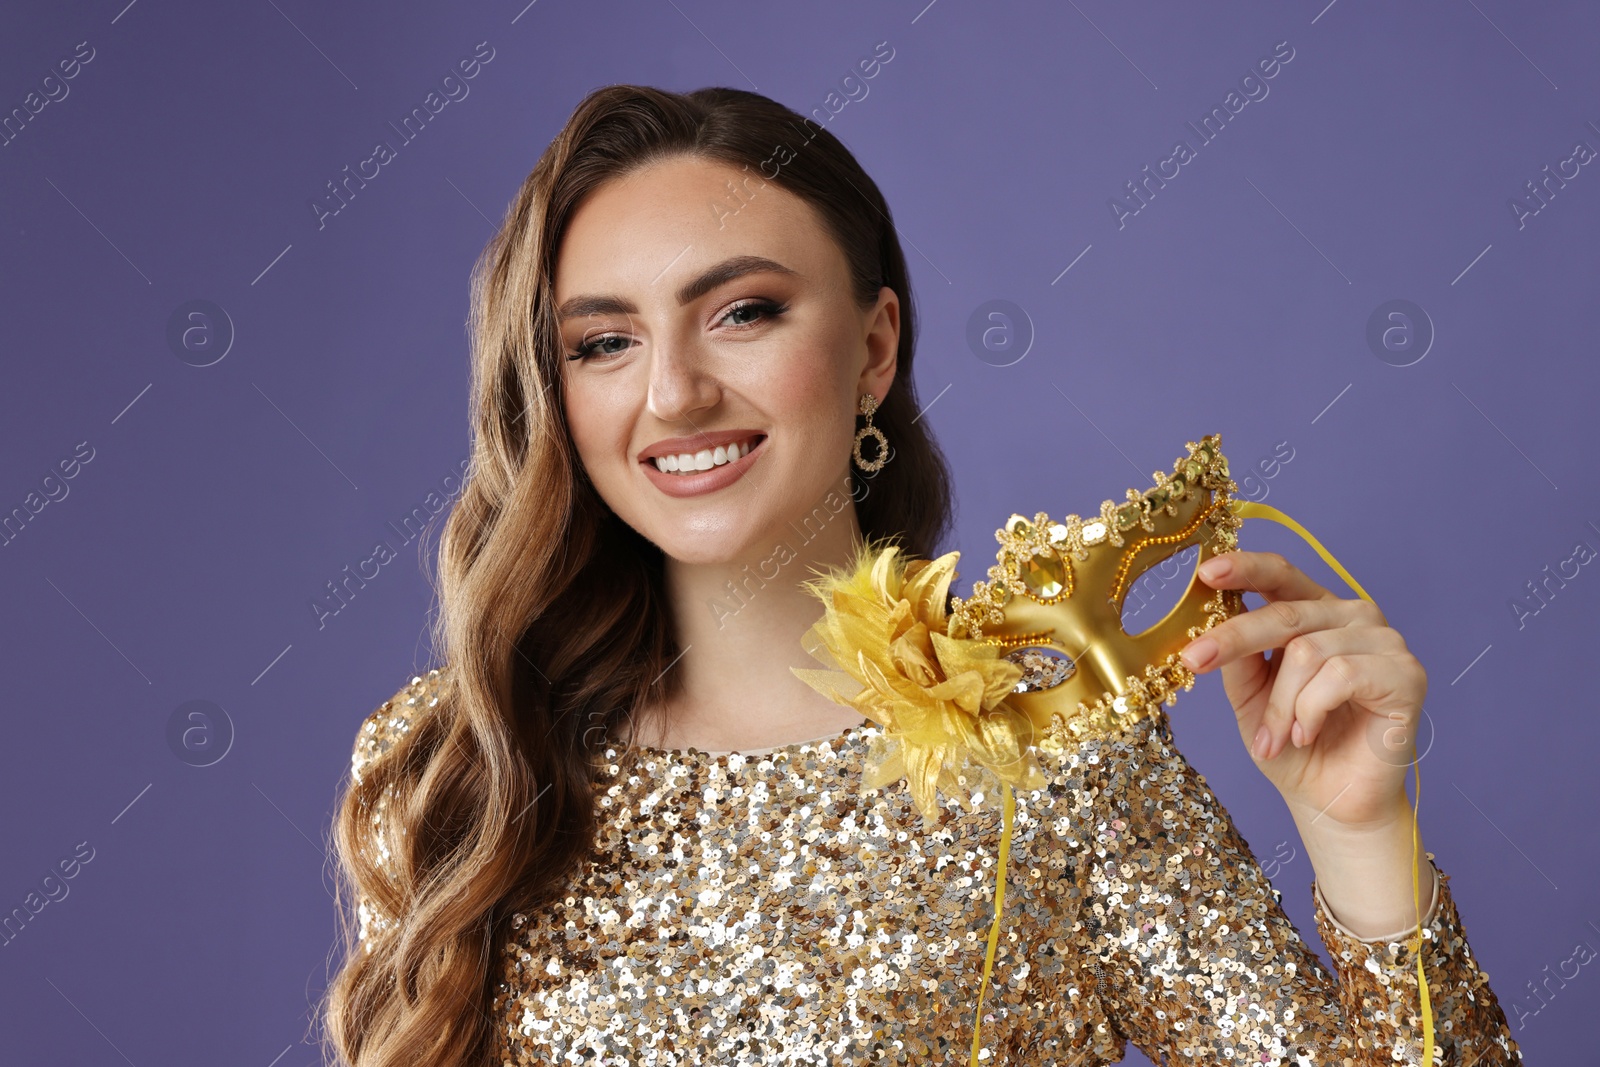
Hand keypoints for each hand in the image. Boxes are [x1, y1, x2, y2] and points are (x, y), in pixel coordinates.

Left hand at [1178, 550, 1424, 829]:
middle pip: (1285, 613)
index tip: (1206, 572)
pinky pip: (1340, 675)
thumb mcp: (1248, 696)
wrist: (1332, 802)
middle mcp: (1353, 617)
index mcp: (1317, 612)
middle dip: (1234, 639)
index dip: (1244, 568)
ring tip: (1274, 739)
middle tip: (1194, 662)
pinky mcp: (1406, 674)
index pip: (1281, 574)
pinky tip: (1305, 735)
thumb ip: (1238, 656)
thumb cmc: (1292, 746)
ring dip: (1278, 705)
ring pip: (1308, 652)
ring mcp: (1385, 641)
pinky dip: (1309, 711)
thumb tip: (1213, 618)